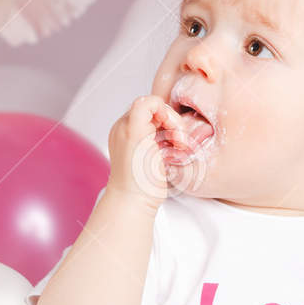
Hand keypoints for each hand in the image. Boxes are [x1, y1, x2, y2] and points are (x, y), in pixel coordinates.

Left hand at [106, 94, 185, 211]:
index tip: (169, 127)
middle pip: (161, 114)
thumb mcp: (135, 132)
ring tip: (178, 148)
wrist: (135, 202)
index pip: (150, 103)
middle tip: (177, 140)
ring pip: (168, 128)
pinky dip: (175, 144)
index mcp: (125, 124)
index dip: (165, 113)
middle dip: (174, 125)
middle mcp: (132, 132)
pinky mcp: (153, 156)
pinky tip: (176, 153)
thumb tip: (154, 102)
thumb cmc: (135, 174)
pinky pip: (168, 141)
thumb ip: (142, 109)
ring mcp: (144, 144)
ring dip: (177, 135)